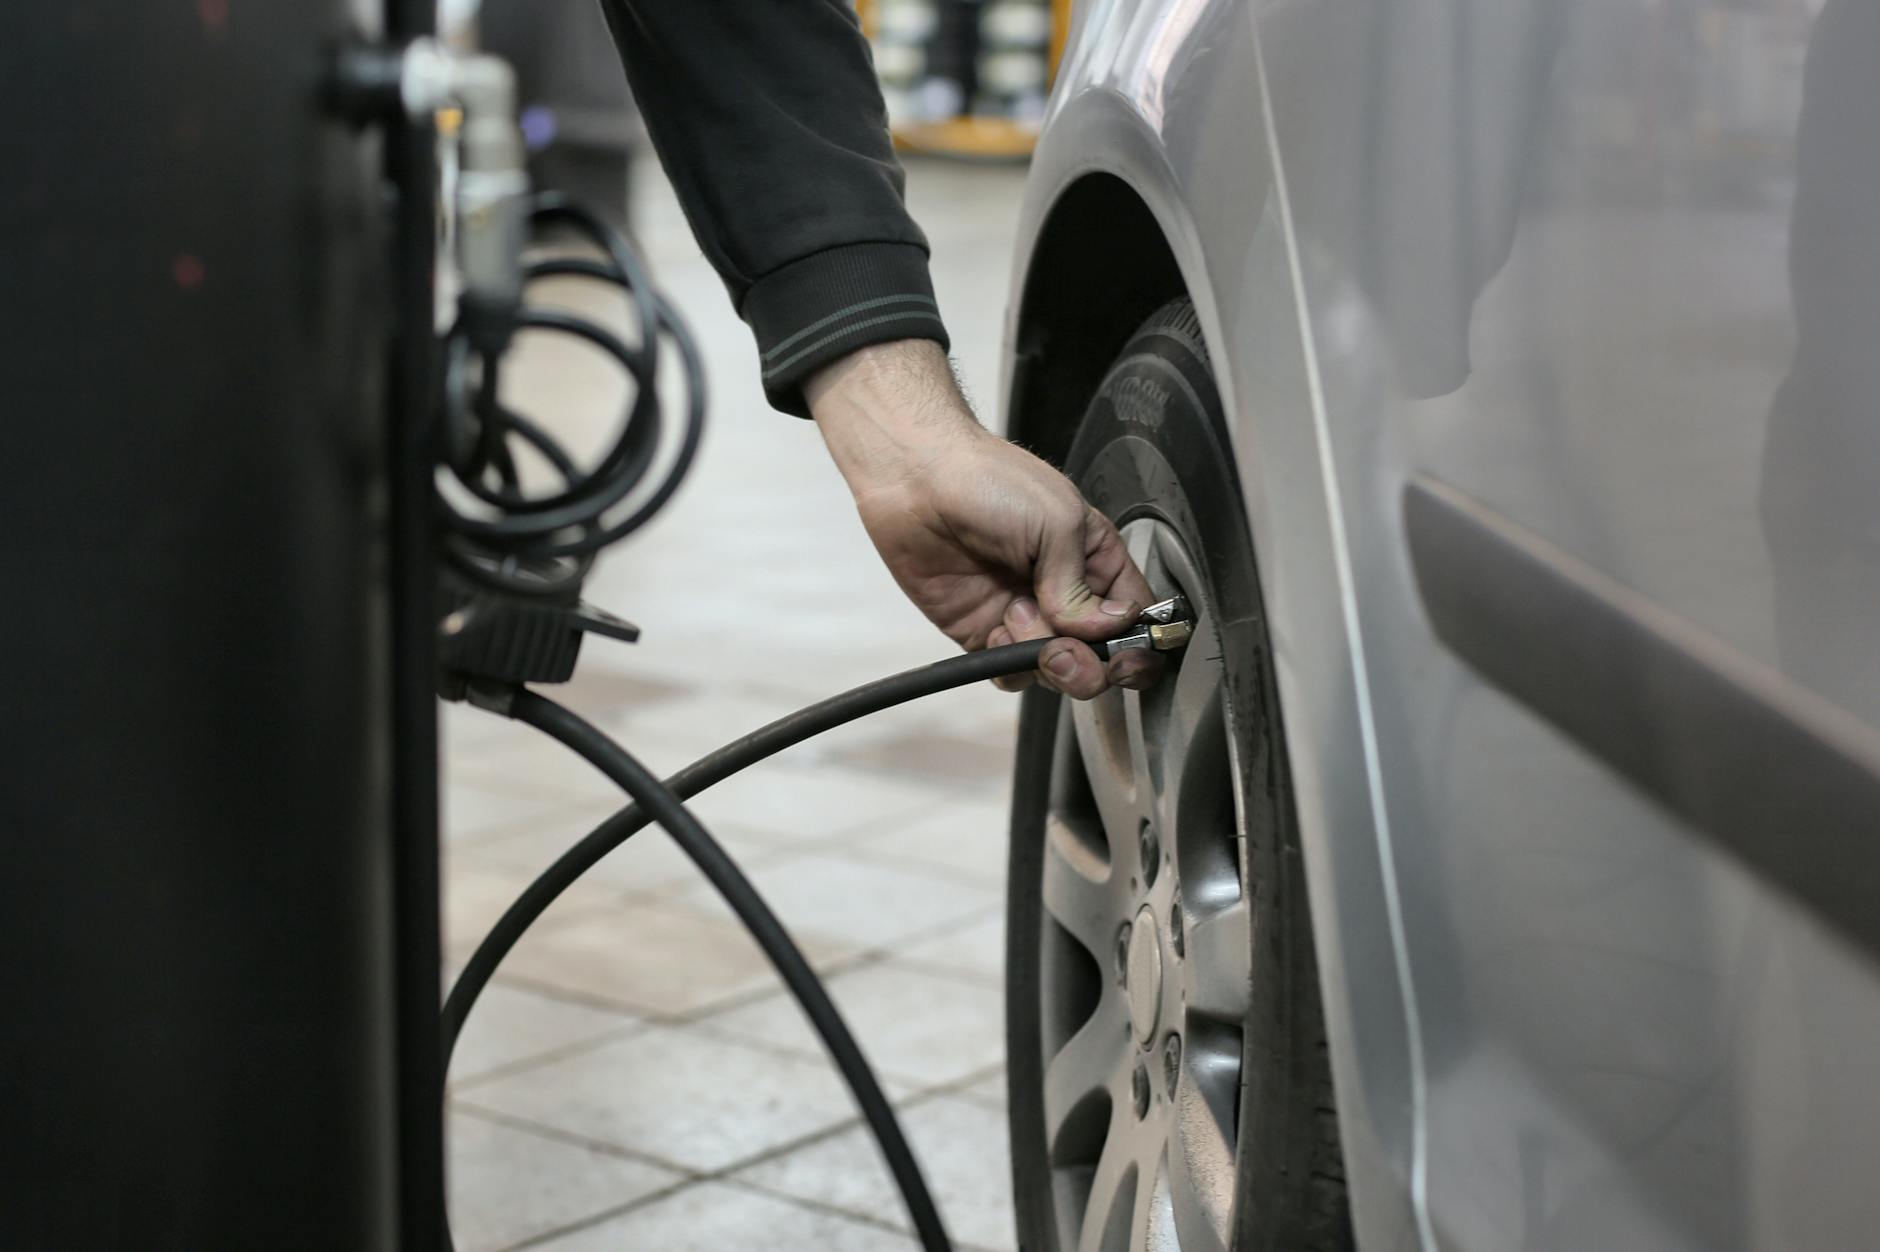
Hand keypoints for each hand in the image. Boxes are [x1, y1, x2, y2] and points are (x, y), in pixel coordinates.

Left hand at [806, 339, 1160, 698]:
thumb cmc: (989, 482)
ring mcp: (1026, 616)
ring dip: (1045, 659)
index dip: (1139, 644)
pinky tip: (996, 627)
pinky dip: (1010, 665)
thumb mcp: (1057, 522)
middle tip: (1065, 648)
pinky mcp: (985, 633)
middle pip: (1102, 657)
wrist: (917, 481)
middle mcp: (1067, 594)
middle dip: (1090, 665)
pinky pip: (1012, 673)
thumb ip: (1081, 586)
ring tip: (1015, 615)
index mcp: (1096, 560)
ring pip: (1059, 671)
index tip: (1124, 654)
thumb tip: (1104, 632)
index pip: (1138, 618)